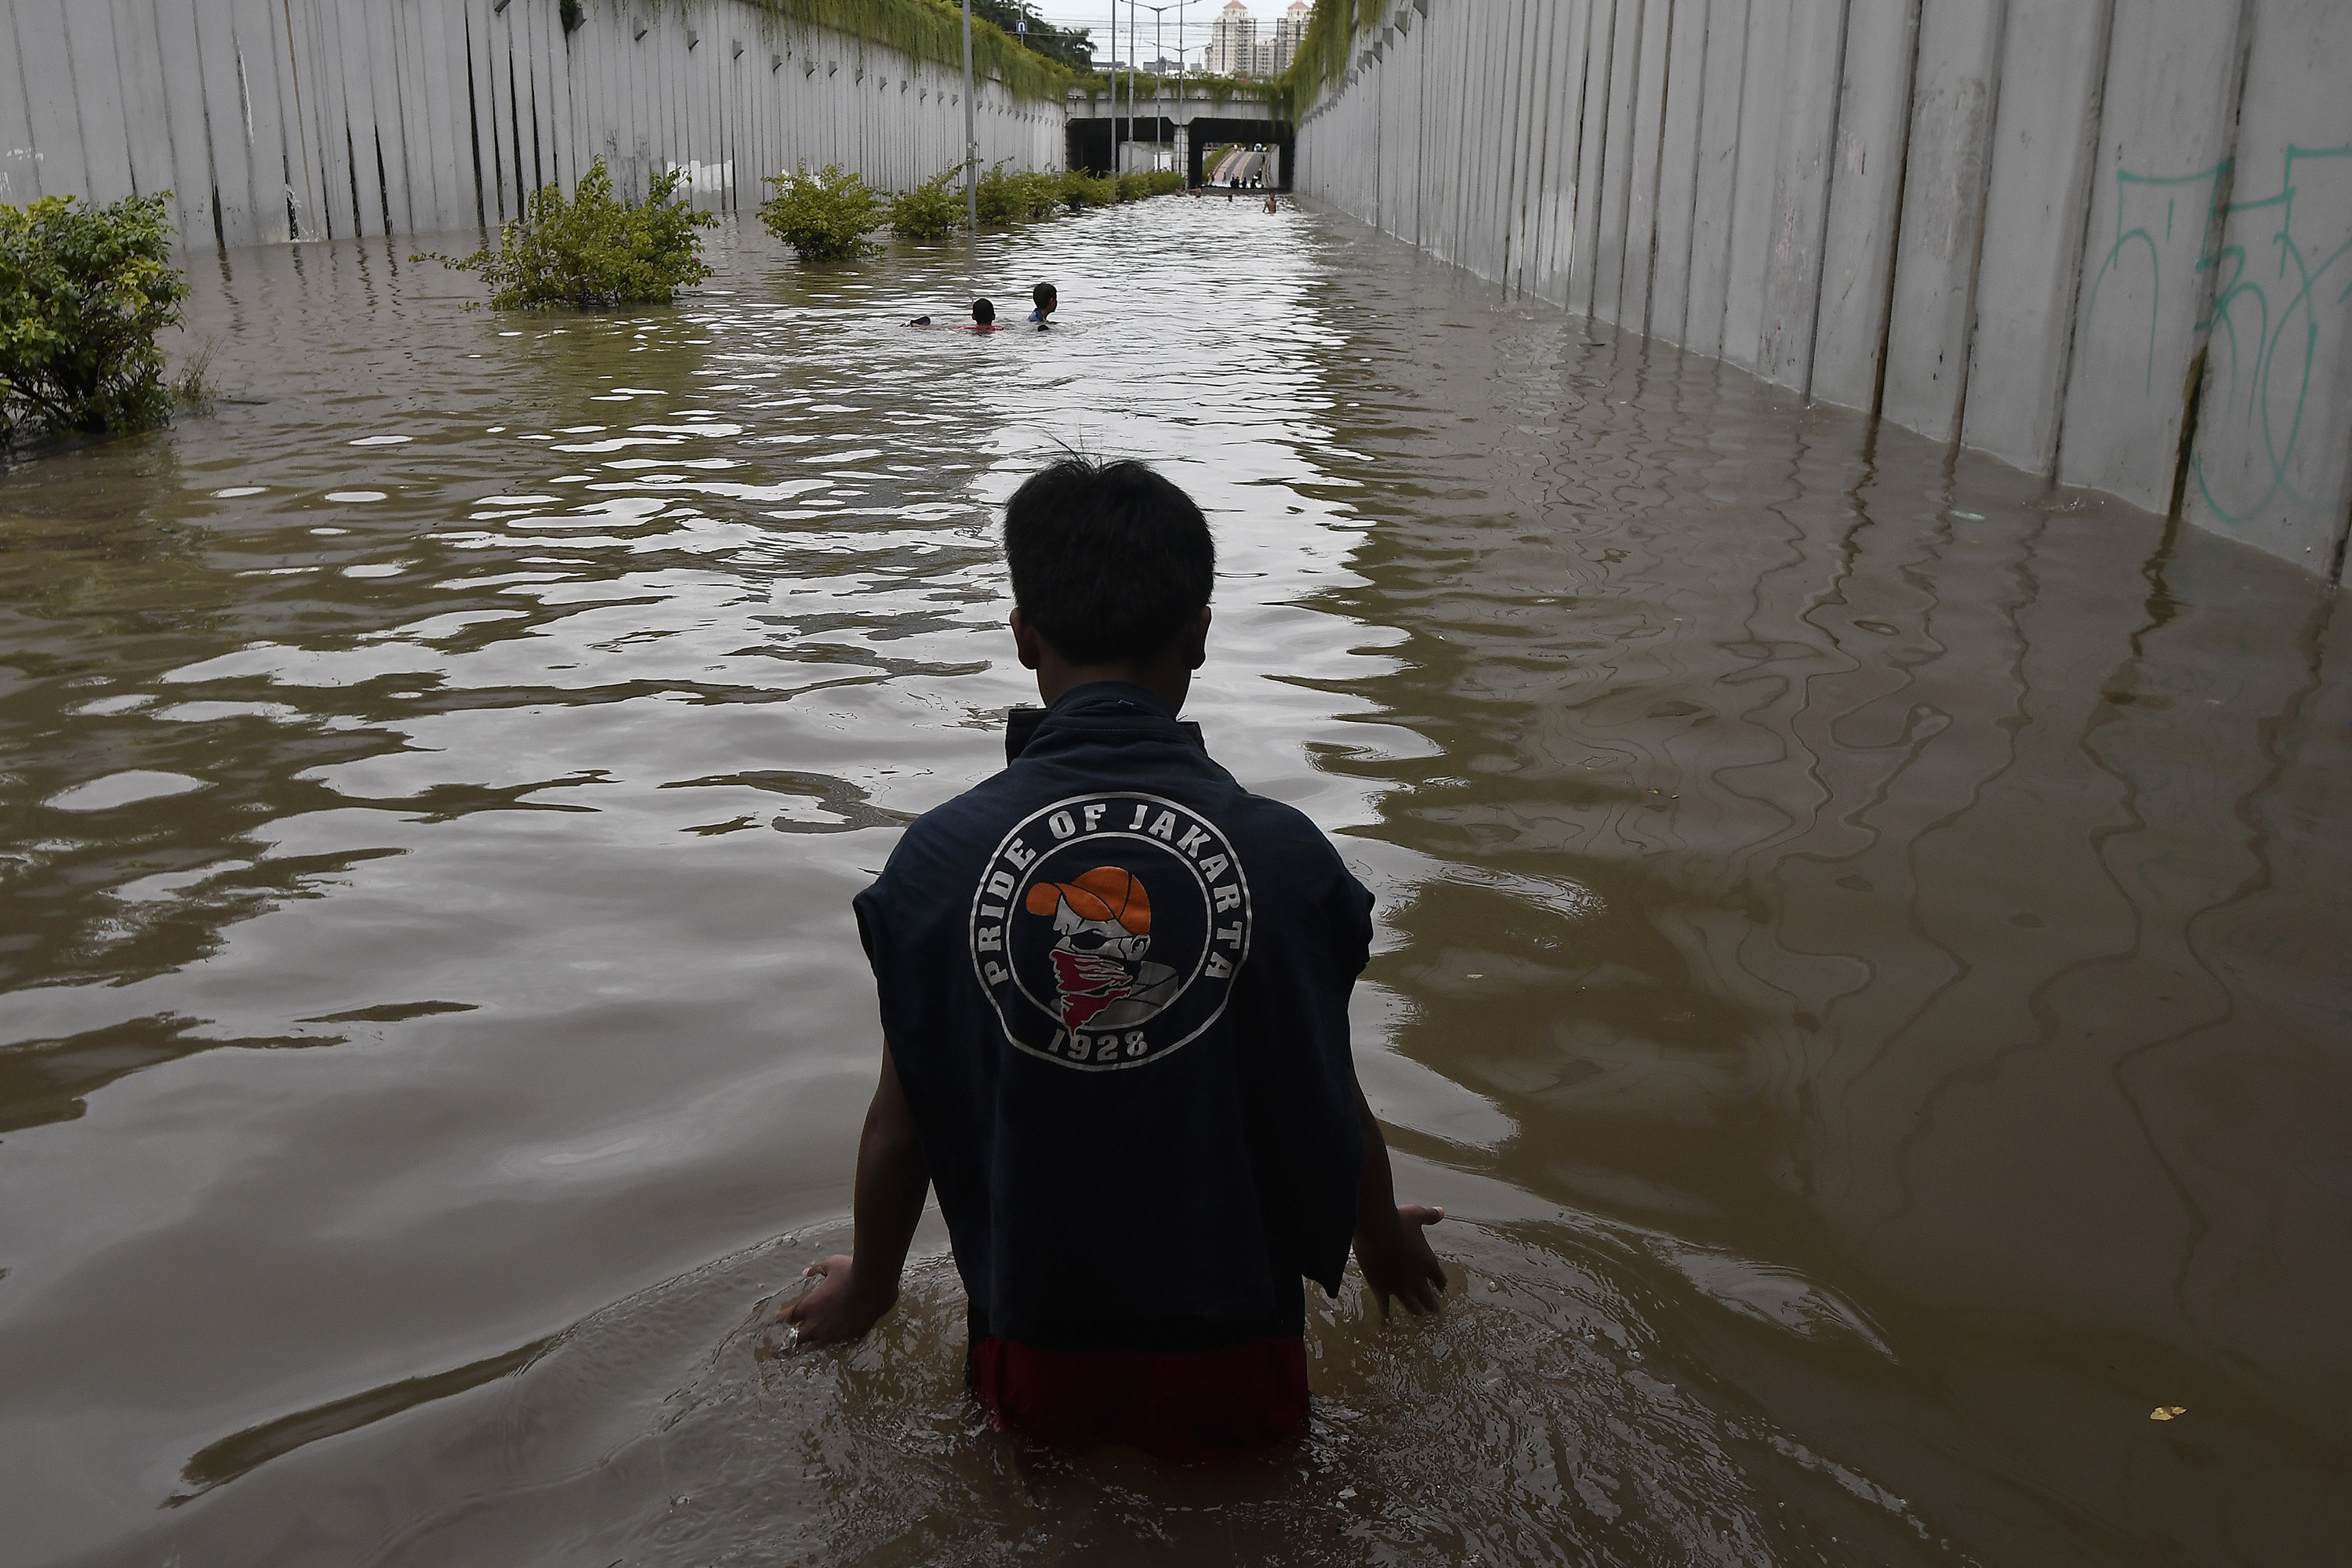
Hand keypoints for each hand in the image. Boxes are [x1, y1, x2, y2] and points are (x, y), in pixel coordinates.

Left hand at [775, 1254, 895, 1346]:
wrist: (875, 1284)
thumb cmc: (850, 1271)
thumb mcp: (831, 1264)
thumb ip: (817, 1269)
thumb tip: (806, 1272)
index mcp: (808, 1306)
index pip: (786, 1317)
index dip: (780, 1319)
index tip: (774, 1320)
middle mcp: (817, 1324)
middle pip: (797, 1339)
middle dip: (793, 1338)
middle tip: (791, 1339)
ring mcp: (834, 1334)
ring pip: (817, 1345)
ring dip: (815, 1341)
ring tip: (815, 1340)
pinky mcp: (850, 1337)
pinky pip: (839, 1342)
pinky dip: (837, 1339)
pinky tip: (839, 1336)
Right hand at [1354, 1203, 1446, 1315]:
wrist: (1376, 1229)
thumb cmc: (1398, 1220)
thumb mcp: (1417, 1215)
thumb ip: (1430, 1216)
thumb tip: (1441, 1211)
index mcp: (1428, 1263)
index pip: (1439, 1280)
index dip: (1440, 1285)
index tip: (1441, 1290)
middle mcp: (1417, 1279)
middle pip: (1428, 1297)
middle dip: (1432, 1305)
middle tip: (1434, 1311)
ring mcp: (1399, 1286)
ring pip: (1411, 1306)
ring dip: (1416, 1311)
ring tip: (1418, 1315)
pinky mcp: (1382, 1289)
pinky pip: (1385, 1307)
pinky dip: (1387, 1315)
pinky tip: (1387, 1322)